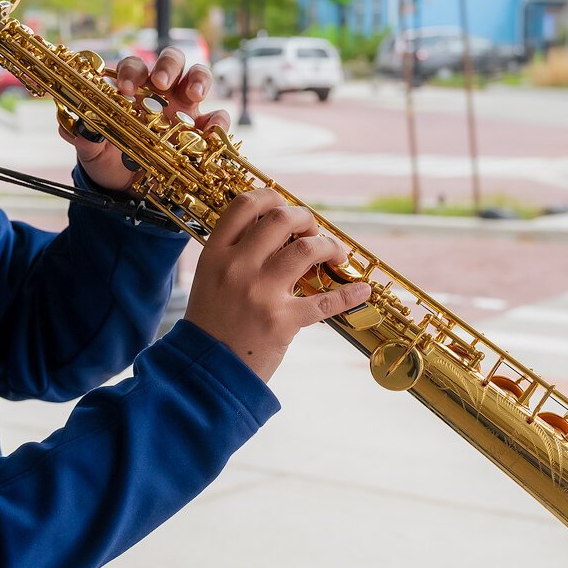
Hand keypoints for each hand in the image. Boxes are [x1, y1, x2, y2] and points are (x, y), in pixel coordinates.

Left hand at [61, 47, 230, 190]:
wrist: (126, 190)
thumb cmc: (108, 160)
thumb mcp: (92, 152)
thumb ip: (84, 137)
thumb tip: (71, 126)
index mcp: (133, 89)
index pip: (133, 66)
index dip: (130, 72)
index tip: (124, 89)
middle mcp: (161, 92)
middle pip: (171, 60)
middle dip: (167, 66)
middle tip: (161, 83)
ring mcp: (184, 108)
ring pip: (198, 76)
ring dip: (198, 79)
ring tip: (193, 95)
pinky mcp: (201, 131)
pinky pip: (216, 118)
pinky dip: (218, 121)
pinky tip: (212, 132)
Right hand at [183, 189, 371, 381]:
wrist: (206, 371)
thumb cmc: (211, 325)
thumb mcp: (209, 280)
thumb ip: (233, 255)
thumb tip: (272, 231)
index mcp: (216, 254)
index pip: (244, 205)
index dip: (270, 196)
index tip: (285, 204)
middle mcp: (237, 267)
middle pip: (281, 218)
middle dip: (306, 219)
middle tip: (313, 231)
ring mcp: (260, 293)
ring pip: (307, 248)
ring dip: (330, 247)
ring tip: (336, 255)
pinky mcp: (282, 321)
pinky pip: (326, 301)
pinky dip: (349, 294)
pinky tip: (361, 290)